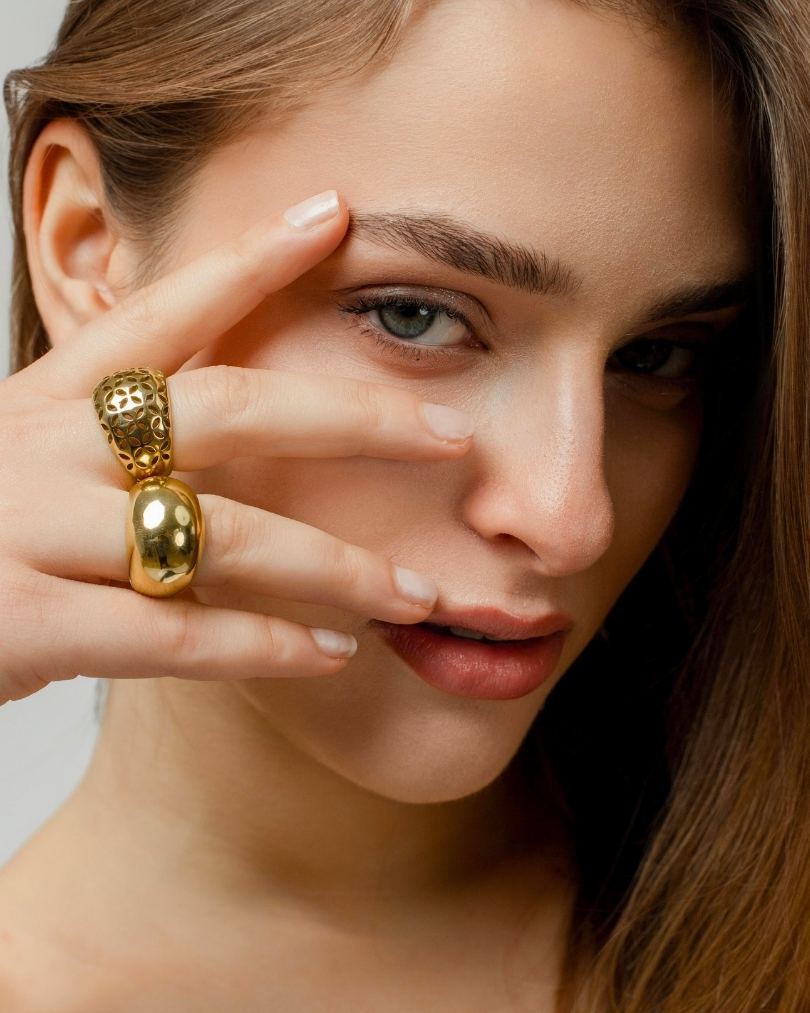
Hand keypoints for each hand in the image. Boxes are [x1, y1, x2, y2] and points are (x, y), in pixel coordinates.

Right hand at [0, 191, 474, 703]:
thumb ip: (114, 439)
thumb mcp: (27, 455)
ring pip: (221, 534)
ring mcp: (33, 531)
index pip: (168, 306)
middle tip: (450, 432)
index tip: (336, 217)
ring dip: (334, 565)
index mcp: (51, 396)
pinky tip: (328, 654)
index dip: (254, 258)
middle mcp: (47, 446)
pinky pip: (173, 632)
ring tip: (414, 590)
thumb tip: (216, 432)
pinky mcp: (21, 622)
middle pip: (230, 408)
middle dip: (351, 416)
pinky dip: (262, 647)